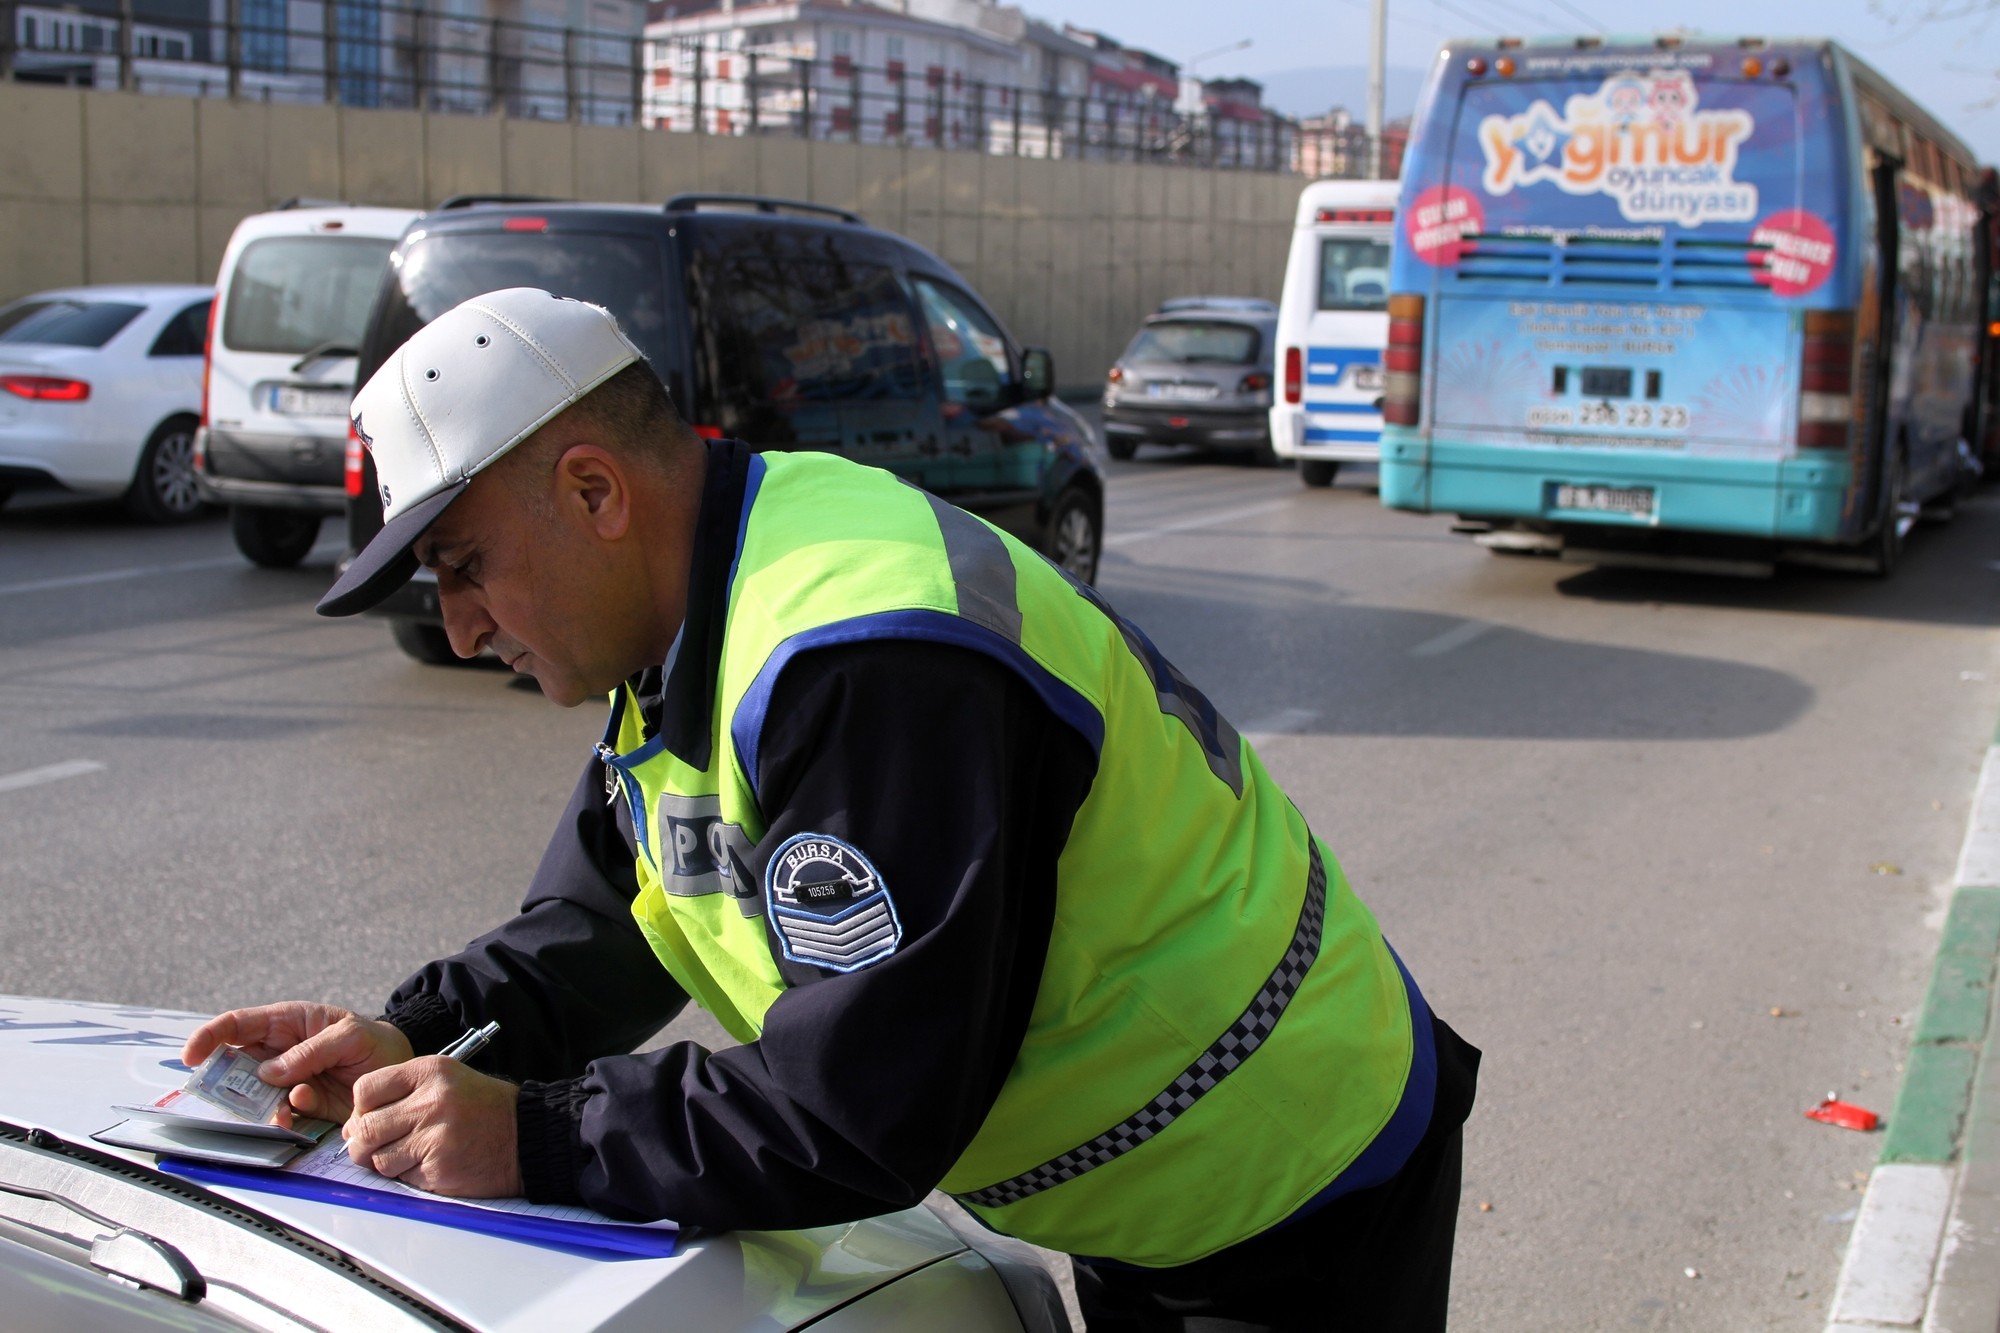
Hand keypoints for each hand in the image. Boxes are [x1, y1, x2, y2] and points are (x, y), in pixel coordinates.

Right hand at [182, 1003, 413, 1123]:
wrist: (398, 1072)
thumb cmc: (374, 1041)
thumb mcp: (350, 1035)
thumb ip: (311, 1050)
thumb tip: (268, 1072)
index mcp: (287, 1023)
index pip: (238, 1024)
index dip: (210, 1037)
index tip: (191, 1056)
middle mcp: (280, 1052)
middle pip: (236, 1063)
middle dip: (226, 1079)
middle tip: (228, 1093)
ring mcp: (287, 1081)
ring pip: (253, 1094)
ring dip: (255, 1103)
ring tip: (277, 1107)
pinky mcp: (300, 1106)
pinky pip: (277, 1113)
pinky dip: (279, 1117)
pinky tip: (293, 1114)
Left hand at [343, 1057, 522, 1197]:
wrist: (529, 1136)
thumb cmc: (484, 1109)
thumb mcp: (446, 1081)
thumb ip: (401, 1095)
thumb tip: (354, 1127)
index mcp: (430, 1071)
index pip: (365, 1090)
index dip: (361, 1110)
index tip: (372, 1118)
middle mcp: (431, 1100)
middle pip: (365, 1128)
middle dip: (364, 1144)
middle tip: (380, 1146)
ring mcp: (435, 1135)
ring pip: (378, 1159)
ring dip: (388, 1163)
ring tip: (413, 1156)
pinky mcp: (440, 1167)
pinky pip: (402, 1178)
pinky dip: (411, 1177)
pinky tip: (434, 1164)